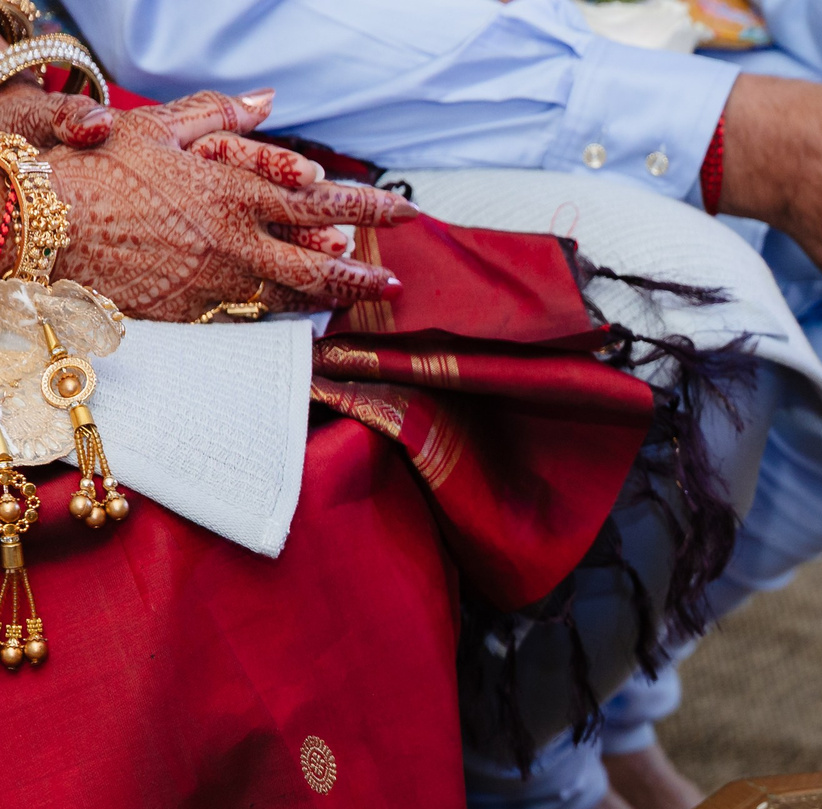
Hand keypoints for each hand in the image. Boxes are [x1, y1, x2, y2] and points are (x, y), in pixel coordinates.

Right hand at [43, 90, 411, 319]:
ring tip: (356, 301)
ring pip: (291, 300)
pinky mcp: (192, 314)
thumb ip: (218, 116)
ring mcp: (217, 285)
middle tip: (395, 283)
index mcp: (235, 195)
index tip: (406, 212)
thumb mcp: (155, 129)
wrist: (39, 225)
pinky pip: (250, 320)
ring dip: (329, 301)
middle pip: (322, 267)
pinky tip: (295, 316)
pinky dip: (279, 317)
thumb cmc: (93, 168)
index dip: (370, 208)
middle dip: (364, 277)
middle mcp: (237, 245)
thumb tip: (267, 98)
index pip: (322, 202)